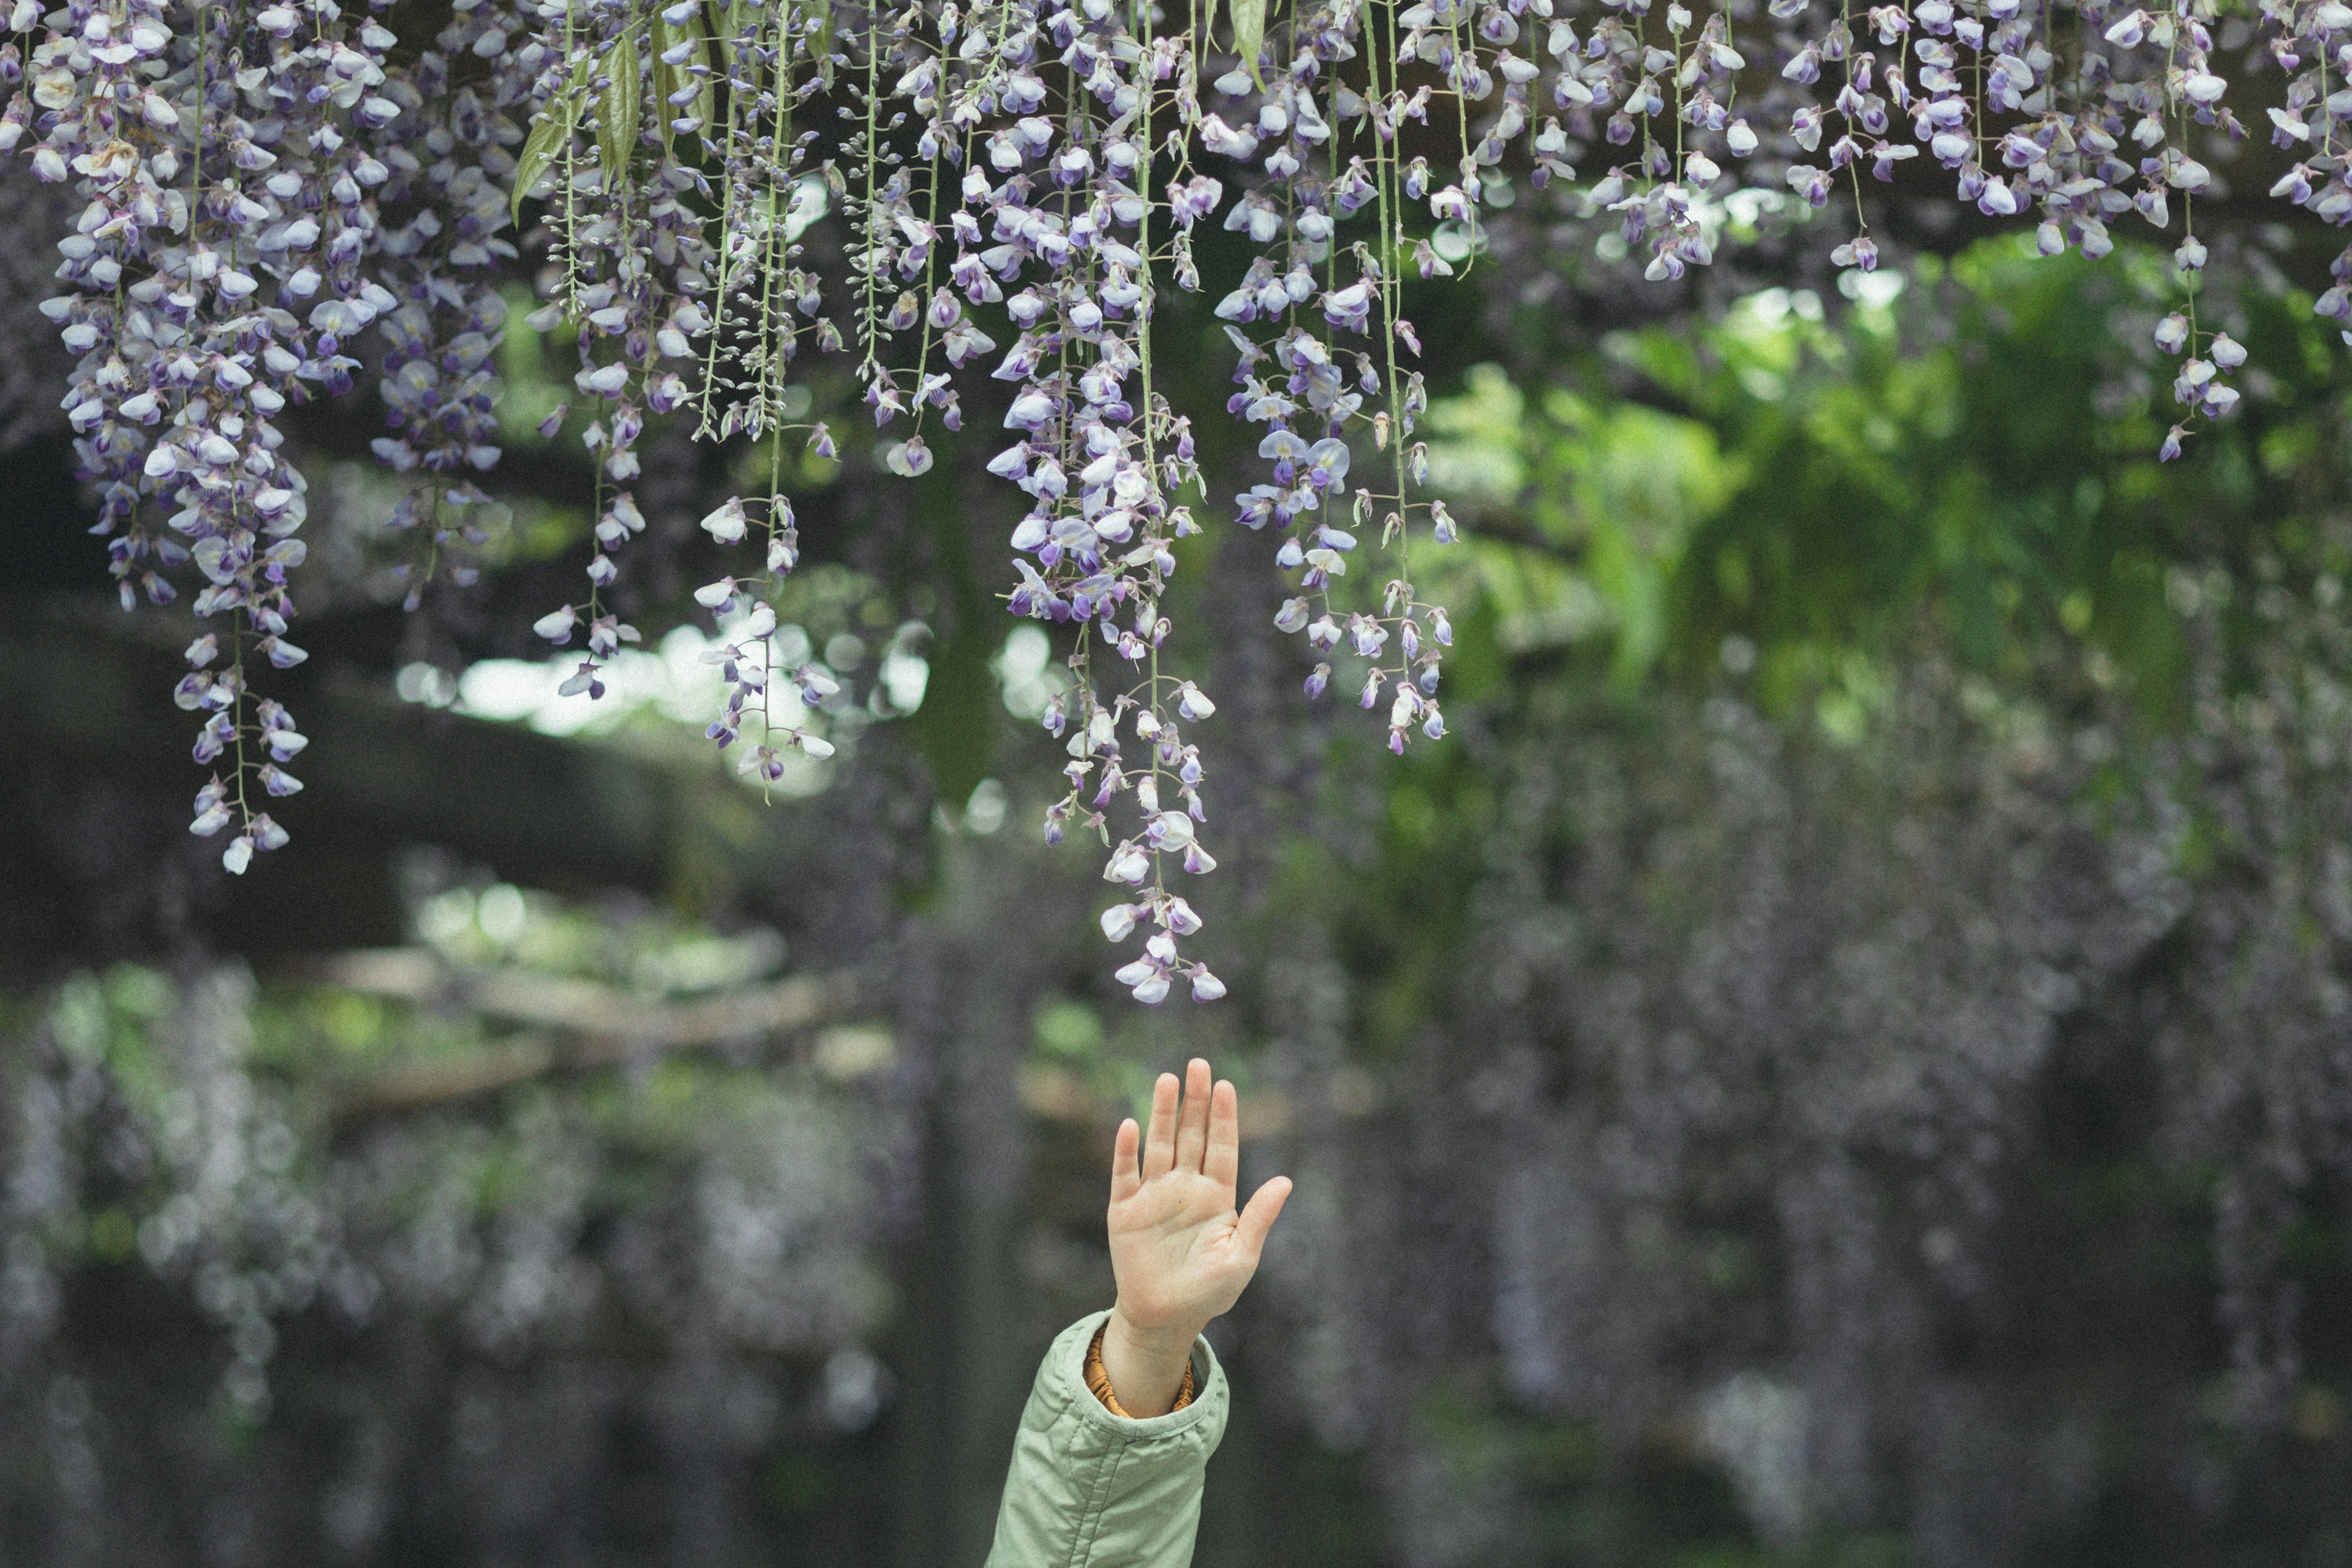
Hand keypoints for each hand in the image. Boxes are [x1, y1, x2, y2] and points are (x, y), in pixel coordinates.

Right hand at [1099, 1058, 1291, 1416]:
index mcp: (1217, 1196)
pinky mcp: (1125, 1210)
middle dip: (1195, 1101)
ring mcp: (1154, 1196)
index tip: (1226, 1086)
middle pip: (1191, 1136)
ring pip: (1160, 1145)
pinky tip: (1130, 1125)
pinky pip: (1125, 1174)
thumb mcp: (1241, 1257)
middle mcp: (1185, 1188)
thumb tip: (1286, 1180)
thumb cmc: (1208, 1292)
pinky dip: (1126, 1151)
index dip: (1223, 1117)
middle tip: (1199, 1064)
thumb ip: (1259, 1217)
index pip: (1221, 1147)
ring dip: (1163, 1114)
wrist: (1164, 1319)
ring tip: (1169, 1080)